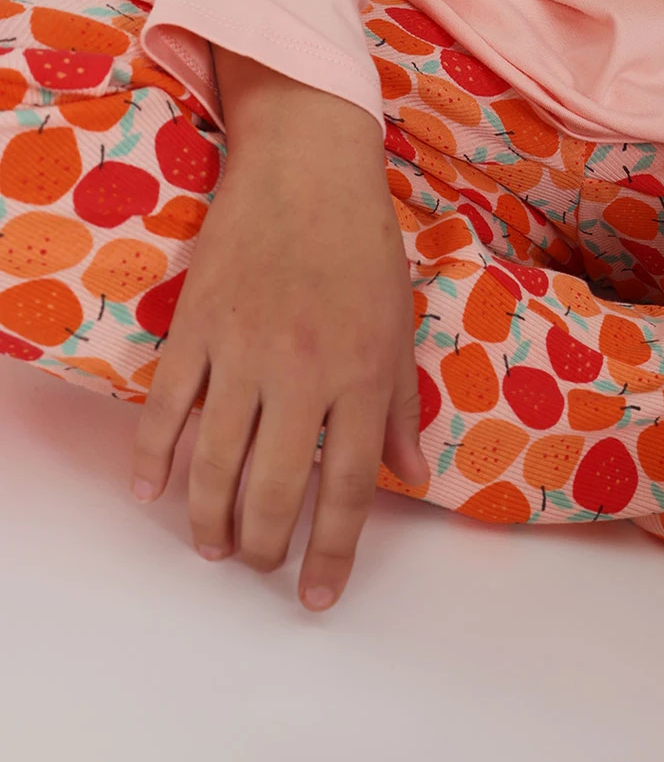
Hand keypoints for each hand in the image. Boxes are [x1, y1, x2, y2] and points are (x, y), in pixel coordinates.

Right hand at [131, 49, 428, 609]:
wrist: (307, 165)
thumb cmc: (363, 243)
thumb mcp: (399, 323)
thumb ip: (399, 405)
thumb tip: (414, 475)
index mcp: (360, 372)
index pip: (350, 487)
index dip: (334, 551)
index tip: (320, 596)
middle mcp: (301, 370)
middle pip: (275, 490)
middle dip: (266, 547)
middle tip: (261, 564)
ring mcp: (241, 350)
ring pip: (215, 464)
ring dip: (211, 520)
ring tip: (216, 547)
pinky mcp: (195, 328)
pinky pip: (165, 409)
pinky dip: (153, 458)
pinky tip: (151, 493)